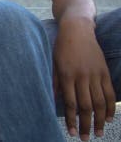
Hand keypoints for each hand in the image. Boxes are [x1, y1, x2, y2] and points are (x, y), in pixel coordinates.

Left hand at [54, 17, 114, 140]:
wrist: (77, 29)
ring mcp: (95, 74)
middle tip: (85, 138)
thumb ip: (54, 82)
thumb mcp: (52, 63)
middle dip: (86, 125)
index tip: (71, 132)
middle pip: (86, 106)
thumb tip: (51, 101)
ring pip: (99, 102)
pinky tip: (108, 118)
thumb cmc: (61, 47)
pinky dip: (109, 106)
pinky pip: (109, 92)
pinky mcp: (104, 71)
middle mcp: (82, 76)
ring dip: (99, 120)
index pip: (71, 104)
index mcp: (67, 75)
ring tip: (98, 133)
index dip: (72, 120)